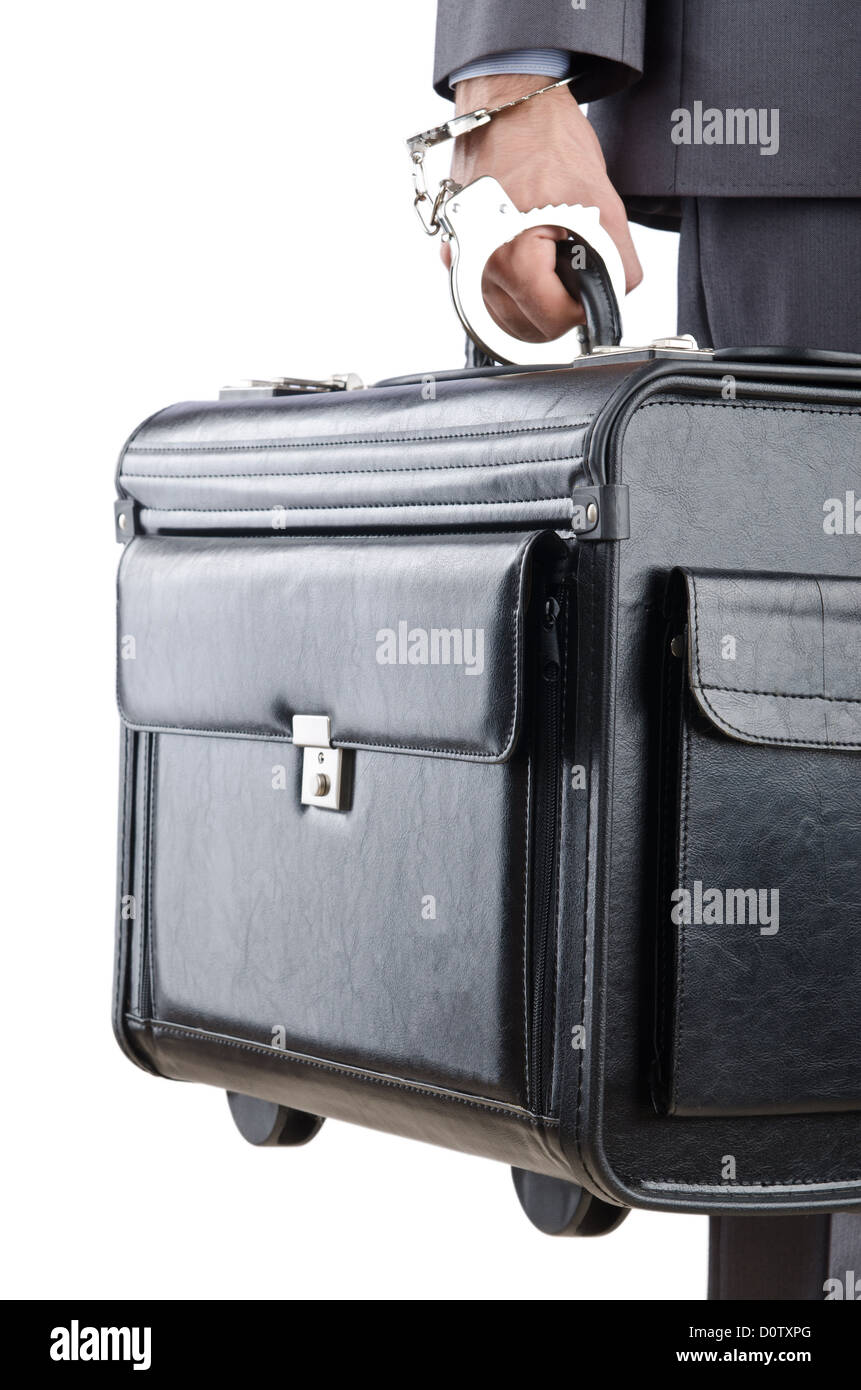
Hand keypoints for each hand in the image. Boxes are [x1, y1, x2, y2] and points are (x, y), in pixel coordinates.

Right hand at [441, 74, 641, 342]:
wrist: (509, 102)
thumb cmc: (546, 140)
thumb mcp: (603, 203)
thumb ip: (618, 262)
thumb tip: (616, 296)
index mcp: (508, 258)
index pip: (552, 322)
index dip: (582, 311)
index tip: (591, 289)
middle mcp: (476, 265)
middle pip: (526, 327)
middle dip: (557, 308)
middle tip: (574, 274)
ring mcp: (461, 260)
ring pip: (505, 316)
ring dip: (534, 301)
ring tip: (550, 259)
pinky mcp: (456, 252)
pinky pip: (489, 292)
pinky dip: (514, 287)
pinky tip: (529, 257)